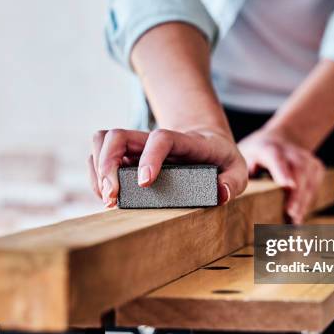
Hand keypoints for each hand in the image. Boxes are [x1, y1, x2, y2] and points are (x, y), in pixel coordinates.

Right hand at [88, 127, 247, 207]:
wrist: (207, 141)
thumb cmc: (221, 158)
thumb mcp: (237, 168)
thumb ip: (233, 182)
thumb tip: (219, 195)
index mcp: (186, 142)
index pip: (162, 138)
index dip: (150, 157)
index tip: (145, 183)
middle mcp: (155, 140)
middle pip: (120, 135)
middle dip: (108, 164)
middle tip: (113, 197)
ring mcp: (139, 146)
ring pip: (104, 140)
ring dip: (98, 168)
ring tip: (108, 198)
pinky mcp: (127, 155)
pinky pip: (100, 154)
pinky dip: (96, 174)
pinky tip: (108, 195)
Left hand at [238, 127, 324, 223]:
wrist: (279, 139)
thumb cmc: (255, 155)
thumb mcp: (243, 158)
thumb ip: (241, 174)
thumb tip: (233, 193)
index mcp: (269, 148)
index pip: (277, 158)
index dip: (283, 171)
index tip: (288, 185)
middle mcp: (290, 151)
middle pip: (299, 171)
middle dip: (297, 194)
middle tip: (292, 214)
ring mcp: (306, 158)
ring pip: (310, 180)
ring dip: (304, 202)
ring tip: (295, 223)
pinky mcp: (316, 167)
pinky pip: (315, 186)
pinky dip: (308, 202)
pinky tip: (299, 218)